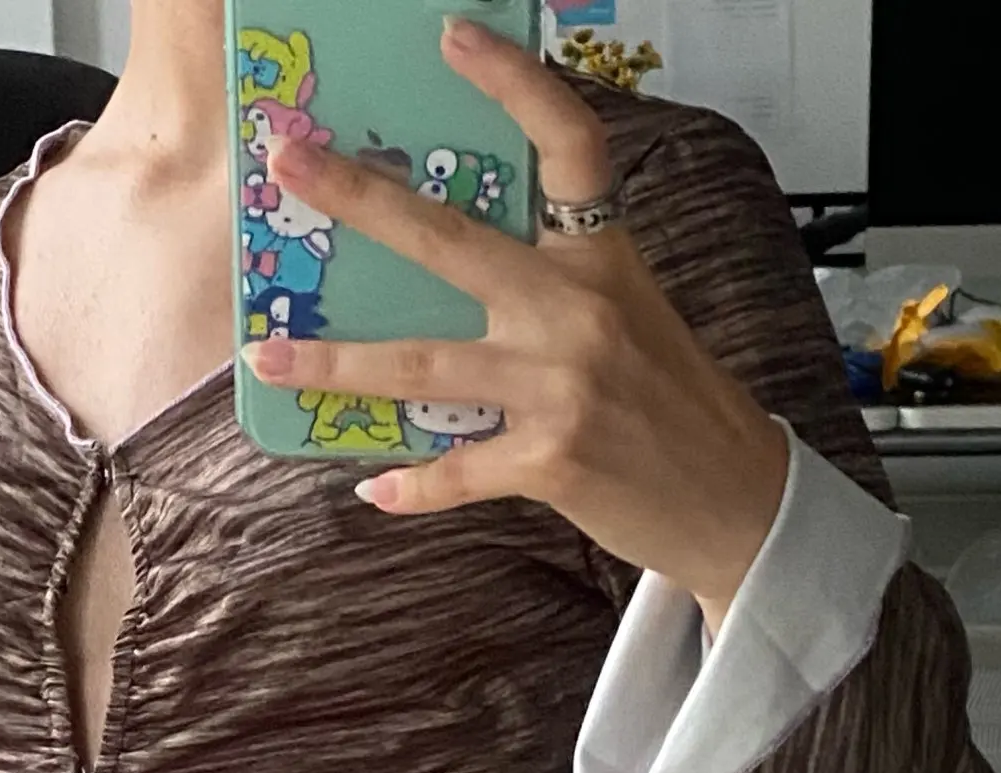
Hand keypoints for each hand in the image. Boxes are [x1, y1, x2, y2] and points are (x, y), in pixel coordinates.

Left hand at [242, 16, 790, 627]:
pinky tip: (373, 488)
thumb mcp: (626, 313)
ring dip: (337, 362)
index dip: (514, 83)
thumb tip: (441, 271)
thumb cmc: (669, 402)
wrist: (733, 498)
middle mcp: (579, 310)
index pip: (567, 145)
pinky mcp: (553, 460)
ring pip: (423, 364)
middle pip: (451, 241)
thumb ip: (550, 283)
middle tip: (287, 166)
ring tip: (267, 354)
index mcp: (601, 257)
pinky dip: (412, 485)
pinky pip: (457, 470)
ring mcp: (563, 386)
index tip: (452, 39)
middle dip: (361, 201)